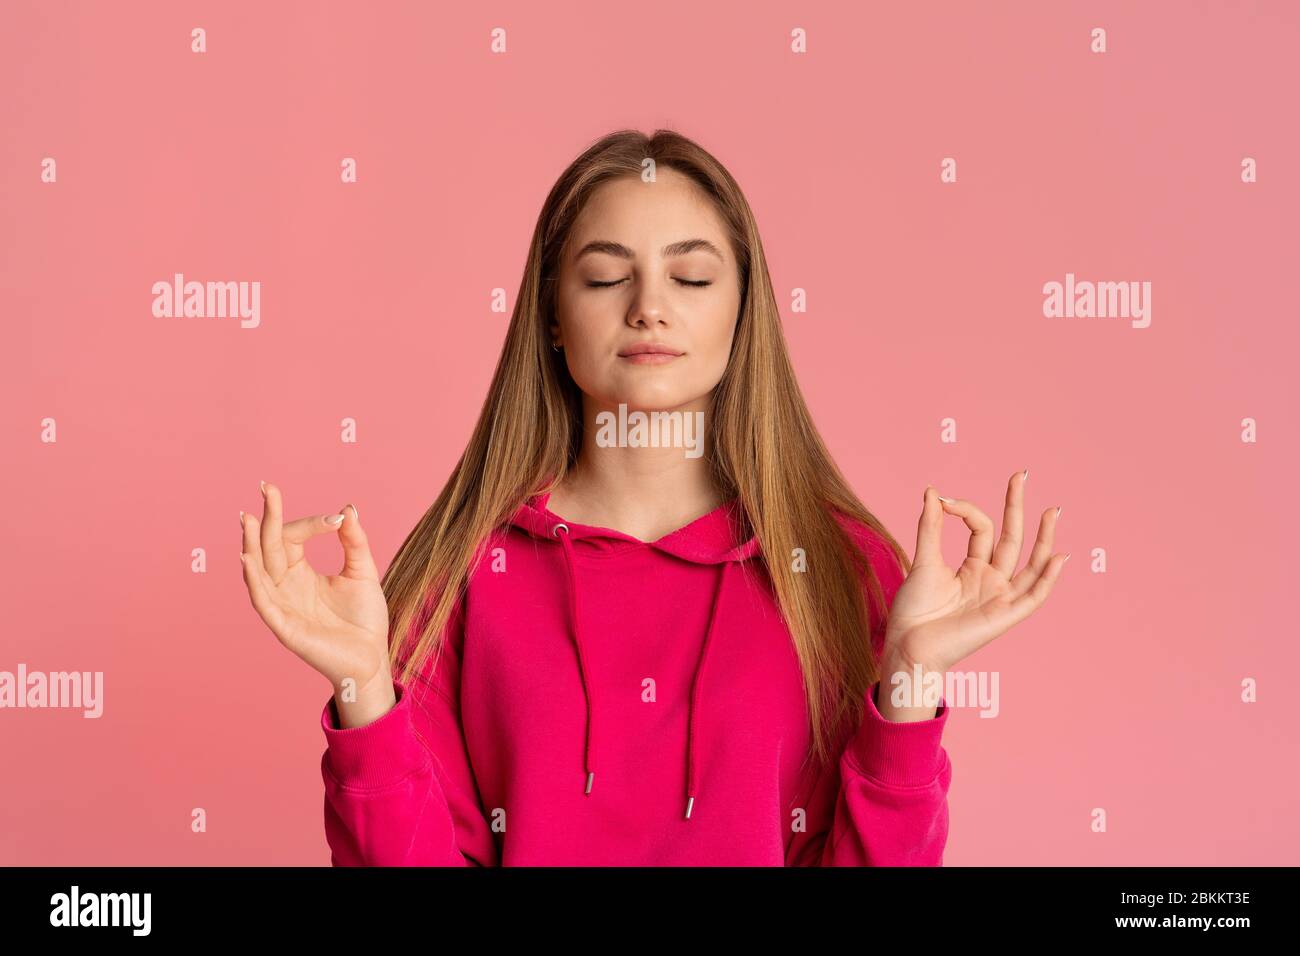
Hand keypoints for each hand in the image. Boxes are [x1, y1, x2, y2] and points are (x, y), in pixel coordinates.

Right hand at [239, 482, 393, 721]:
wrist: (373, 657)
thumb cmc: (365, 619)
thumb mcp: (362, 572)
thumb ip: (354, 542)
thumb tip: (346, 509)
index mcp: (301, 573)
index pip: (292, 538)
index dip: (310, 523)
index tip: (335, 517)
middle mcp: (285, 587)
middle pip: (268, 547)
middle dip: (266, 518)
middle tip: (266, 487)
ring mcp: (282, 606)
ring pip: (258, 571)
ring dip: (251, 544)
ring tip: (247, 517)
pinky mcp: (284, 626)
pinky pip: (263, 601)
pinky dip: (254, 580)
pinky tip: (248, 558)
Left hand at [881, 470, 1067, 677]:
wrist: (907, 645)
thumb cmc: (913, 610)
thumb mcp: (923, 561)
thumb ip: (931, 527)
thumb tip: (933, 491)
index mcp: (972, 568)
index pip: (982, 529)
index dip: (966, 510)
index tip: (944, 500)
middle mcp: (990, 580)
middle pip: (1012, 538)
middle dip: (1017, 507)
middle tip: (1021, 475)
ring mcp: (999, 597)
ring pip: (1029, 564)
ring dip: (1044, 539)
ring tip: (1053, 511)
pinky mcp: (1004, 616)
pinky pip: (1033, 597)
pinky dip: (1047, 579)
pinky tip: (1058, 557)